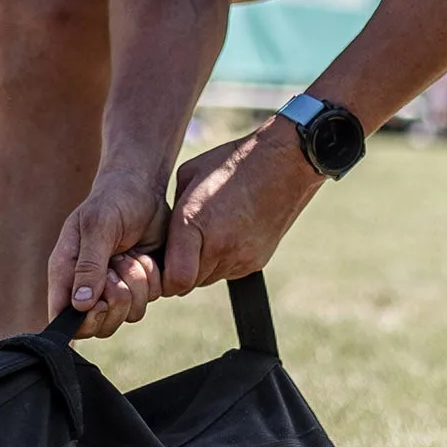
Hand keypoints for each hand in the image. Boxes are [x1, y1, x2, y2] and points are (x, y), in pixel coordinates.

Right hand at [46, 172, 169, 339]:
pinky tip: (145, 256)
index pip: (63, 319)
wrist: (143, 189)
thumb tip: (80, 306)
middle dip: (117, 300)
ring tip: (131, 255)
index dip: (83, 320)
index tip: (100, 298)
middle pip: (99, 326)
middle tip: (119, 266)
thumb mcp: (97, 226)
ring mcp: (115, 289)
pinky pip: (149, 301)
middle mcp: (88, 287)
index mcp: (66, 274)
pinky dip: (152, 280)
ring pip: (128, 315)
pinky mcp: (139, 287)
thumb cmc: (112, 201)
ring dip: (137, 285)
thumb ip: (88, 265)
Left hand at [162, 120, 321, 294]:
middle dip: (179, 269)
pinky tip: (227, 234)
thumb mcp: (188, 176)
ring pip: (207, 279)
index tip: (160, 263)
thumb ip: (172, 212)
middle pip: (188, 283)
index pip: (175, 280)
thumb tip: (164, 236)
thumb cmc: (231, 163)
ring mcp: (240, 257)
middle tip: (180, 245)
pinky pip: (228, 272)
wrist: (285, 163)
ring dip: (201, 265)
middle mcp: (218, 246)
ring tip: (207, 234)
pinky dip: (222, 261)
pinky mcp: (257, 262)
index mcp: (193, 222)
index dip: (164, 278)